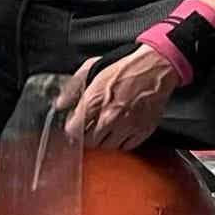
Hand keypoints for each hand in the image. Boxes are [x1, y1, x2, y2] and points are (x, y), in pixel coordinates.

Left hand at [55, 45, 181, 150]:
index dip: (72, 129)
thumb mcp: (92, 68)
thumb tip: (59, 104)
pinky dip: (122, 142)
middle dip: (88, 136)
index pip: (73, 130)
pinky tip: (122, 130)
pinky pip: (126, 147)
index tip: (75, 126)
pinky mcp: (142, 131)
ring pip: (108, 147)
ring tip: (108, 128)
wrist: (155, 67)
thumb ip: (72, 87)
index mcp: (94, 100)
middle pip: (90, 142)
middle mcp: (109, 117)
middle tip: (92, 127)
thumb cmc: (125, 67)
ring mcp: (126, 126)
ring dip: (105, 140)